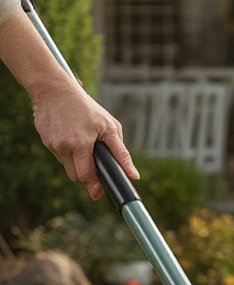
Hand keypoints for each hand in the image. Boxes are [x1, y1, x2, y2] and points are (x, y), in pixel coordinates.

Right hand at [32, 78, 139, 200]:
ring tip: (81, 145)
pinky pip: (59, 156)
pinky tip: (69, 137)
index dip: (93, 184)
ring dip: (76, 163)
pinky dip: (66, 151)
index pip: (86, 176)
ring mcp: (52, 143)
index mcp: (81, 143)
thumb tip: (134, 176)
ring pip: (67, 167)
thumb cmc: (86, 107)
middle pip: (76, 176)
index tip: (98, 191)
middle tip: (92, 164)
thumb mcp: (109, 126)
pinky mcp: (44, 140)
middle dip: (85, 175)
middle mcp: (65, 145)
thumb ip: (121, 153)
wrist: (54, 88)